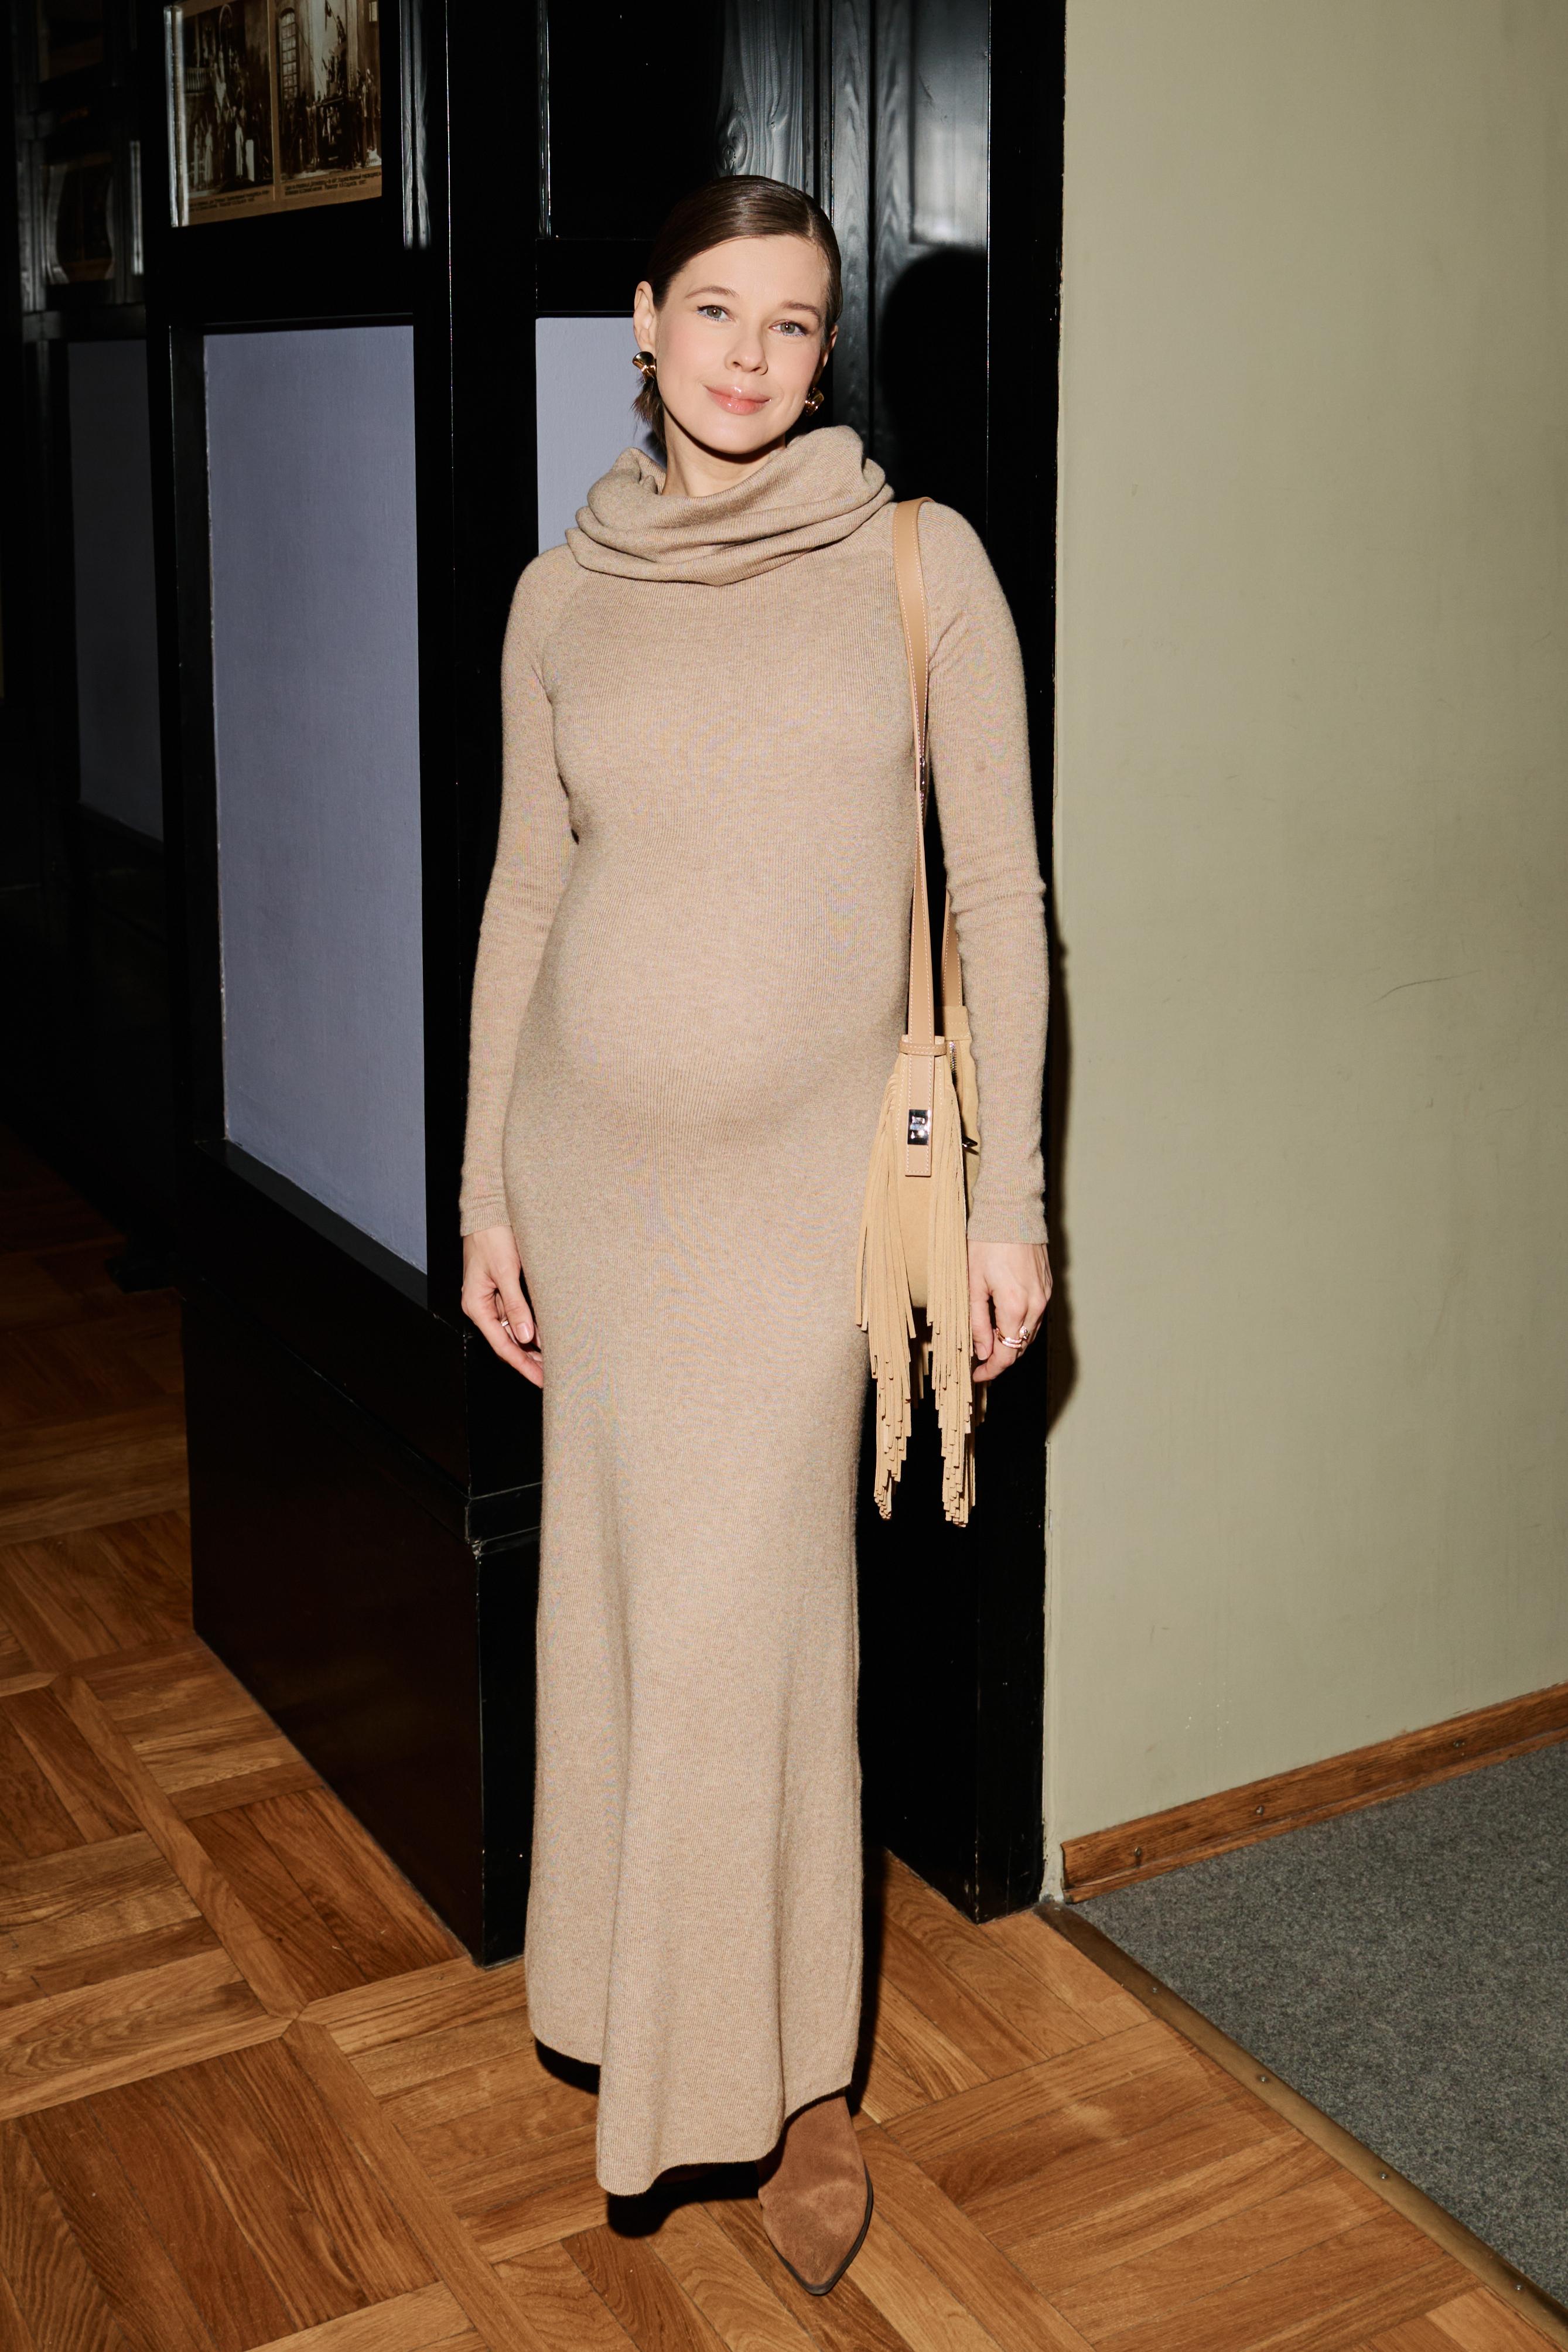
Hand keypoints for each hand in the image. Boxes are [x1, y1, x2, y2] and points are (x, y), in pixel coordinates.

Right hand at [461, 1225, 542, 1387]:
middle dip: (529, 1360)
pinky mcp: (503, 1289)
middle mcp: (482, 1306)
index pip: (502, 1345)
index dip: (522, 1365)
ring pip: (513, 1330)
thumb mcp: (506, 1272)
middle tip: (554, 1374)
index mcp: (476, 1305)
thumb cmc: (492, 1237)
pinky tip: (546, 1334)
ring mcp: (492, 1298)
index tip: (541, 1379)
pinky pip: (517, 1315)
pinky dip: (531, 1326)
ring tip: (555, 1359)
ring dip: (532, 1345)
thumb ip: (516, 1306)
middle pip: (507, 1342)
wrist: (489, 1211)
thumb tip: (525, 1338)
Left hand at [969, 1240, 1050, 1384]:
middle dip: (1000, 1359)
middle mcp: (1036, 1304)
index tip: (978, 1375)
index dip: (992, 1370)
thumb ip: (977, 1321)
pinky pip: (1036, 1317)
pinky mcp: (1048, 1287)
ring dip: (1011, 1343)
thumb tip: (982, 1351)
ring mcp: (1045, 1295)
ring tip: (989, 1342)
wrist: (1012, 1212)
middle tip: (979, 1362)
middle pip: (1020, 1347)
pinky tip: (1004, 1322)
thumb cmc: (987, 1242)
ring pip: (1029, 1334)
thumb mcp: (973, 1284)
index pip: (1007, 1354)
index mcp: (1015, 1306)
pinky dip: (1020, 1327)